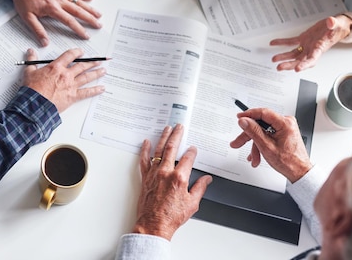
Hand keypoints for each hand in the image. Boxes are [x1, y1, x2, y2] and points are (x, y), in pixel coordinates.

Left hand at [12, 0, 101, 45]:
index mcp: (52, 9)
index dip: (79, 29)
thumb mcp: (27, 17)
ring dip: (90, 8)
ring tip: (98, 14)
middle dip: (90, 19)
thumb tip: (44, 41)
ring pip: (79, 2)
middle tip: (98, 25)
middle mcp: (59, 0)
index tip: (85, 35)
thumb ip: (37, 30)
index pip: (69, 21)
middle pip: (78, 11)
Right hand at [21, 48, 104, 112]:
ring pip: (87, 77)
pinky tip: (102, 88)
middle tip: (99, 60)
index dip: (77, 52)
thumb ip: (32, 60)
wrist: (35, 104)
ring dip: (96, 73)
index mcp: (56, 67)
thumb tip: (31, 51)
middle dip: (91, 62)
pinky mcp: (73, 96)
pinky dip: (95, 90)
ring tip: (103, 70)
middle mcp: (66, 75)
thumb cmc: (32, 90)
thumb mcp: (29, 72)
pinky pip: (87, 92)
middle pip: (82, 66)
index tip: (81, 52)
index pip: (69, 56)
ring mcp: (71, 85)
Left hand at [132, 124, 211, 240]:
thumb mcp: (192, 204)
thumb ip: (200, 188)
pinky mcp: (146, 178)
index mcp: (179, 178)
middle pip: (172, 148)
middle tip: (179, 126)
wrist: (154, 225)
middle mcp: (166, 172)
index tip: (193, 148)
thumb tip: (206, 179)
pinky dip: (145, 150)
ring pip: (159, 150)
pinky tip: (146, 142)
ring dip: (163, 137)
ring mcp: (154, 174)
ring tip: (166, 129)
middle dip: (177, 134)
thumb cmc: (171, 217)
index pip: (188, 158)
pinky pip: (144, 160)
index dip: (192, 152)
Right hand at [230, 108, 311, 182]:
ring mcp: (285, 128)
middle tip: (238, 143)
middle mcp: (286, 123)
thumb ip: (253, 131)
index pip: (263, 113)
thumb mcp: (266, 147)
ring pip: (263, 132)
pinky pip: (268, 135)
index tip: (239, 117)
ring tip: (253, 157)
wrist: (299, 172)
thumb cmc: (289, 162)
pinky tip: (257, 155)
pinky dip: (261, 144)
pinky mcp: (284, 133)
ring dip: (255, 145)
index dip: (249, 114)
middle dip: (249, 136)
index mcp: (285, 123)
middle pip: (261, 124)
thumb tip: (244, 120)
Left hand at [269, 15, 351, 71]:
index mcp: (320, 48)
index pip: (312, 60)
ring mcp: (307, 45)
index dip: (304, 65)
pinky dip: (282, 43)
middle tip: (280, 67)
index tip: (297, 69)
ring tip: (274, 59)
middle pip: (299, 60)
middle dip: (289, 65)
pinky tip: (274, 43)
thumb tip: (330, 22)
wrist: (336, 27)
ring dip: (284, 57)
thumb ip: (333, 24)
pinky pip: (291, 42)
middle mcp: (312, 49)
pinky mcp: (303, 39)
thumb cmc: (338, 28)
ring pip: (293, 54)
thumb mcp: (337, 24)